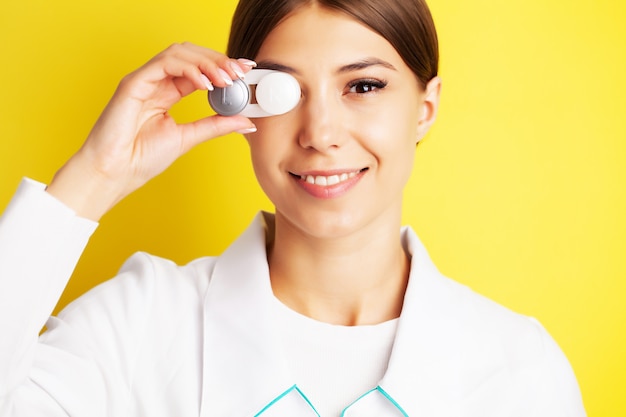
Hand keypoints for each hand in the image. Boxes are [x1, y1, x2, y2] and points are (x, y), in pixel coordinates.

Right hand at [46, 43, 255, 220]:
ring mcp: (144, 80)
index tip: (246, 71)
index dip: (222, 66)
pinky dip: (188, 69)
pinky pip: (164, 64)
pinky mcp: (133, 83)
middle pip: (190, 55)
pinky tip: (205, 83)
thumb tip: (246, 122)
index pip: (199, 69)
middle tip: (240, 71)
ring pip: (178, 53)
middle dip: (218, 60)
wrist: (115, 174)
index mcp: (168, 93)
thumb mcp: (188, 138)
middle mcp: (156, 82)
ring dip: (206, 62)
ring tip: (225, 78)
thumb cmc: (140, 159)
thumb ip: (216, 126)